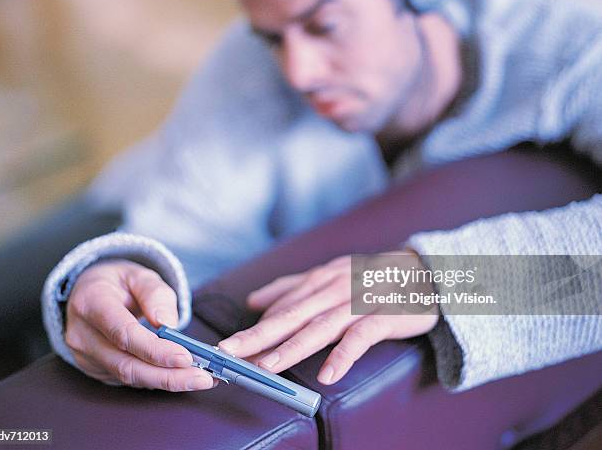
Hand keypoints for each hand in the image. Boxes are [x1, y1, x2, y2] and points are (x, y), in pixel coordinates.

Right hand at [65, 259, 215, 390]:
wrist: (89, 291)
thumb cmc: (118, 282)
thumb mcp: (139, 274)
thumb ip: (155, 294)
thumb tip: (168, 324)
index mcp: (91, 303)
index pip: (124, 334)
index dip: (155, 350)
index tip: (186, 358)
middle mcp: (82, 334)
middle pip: (127, 365)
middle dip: (168, 376)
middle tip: (203, 377)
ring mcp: (85, 355)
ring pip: (128, 377)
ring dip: (167, 381)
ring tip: (200, 378)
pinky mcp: (94, 368)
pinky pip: (128, 379)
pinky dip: (156, 380)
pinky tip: (181, 376)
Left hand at [218, 252, 438, 384]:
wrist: (422, 272)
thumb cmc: (370, 278)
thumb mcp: (328, 276)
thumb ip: (291, 287)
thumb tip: (253, 301)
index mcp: (318, 280)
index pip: (280, 307)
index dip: (253, 329)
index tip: (227, 348)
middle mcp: (333, 288)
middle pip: (291, 314)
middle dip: (258, 335)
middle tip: (229, 353)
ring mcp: (357, 302)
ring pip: (320, 326)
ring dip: (292, 347)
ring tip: (267, 367)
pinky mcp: (383, 316)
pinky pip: (361, 337)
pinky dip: (344, 355)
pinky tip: (327, 376)